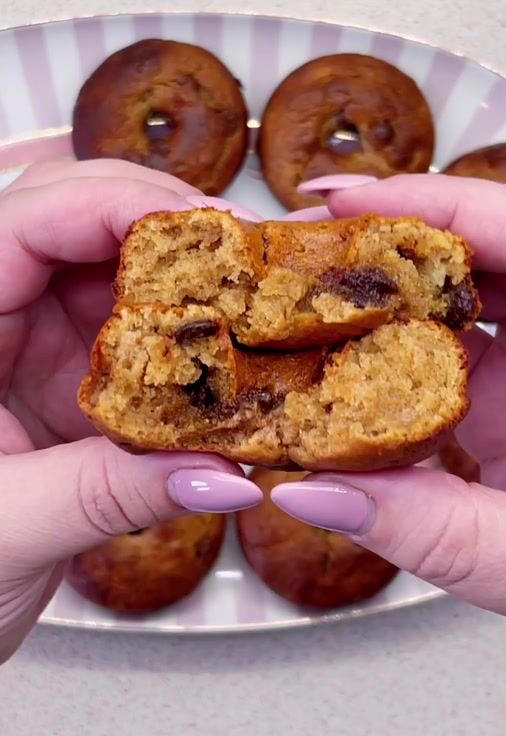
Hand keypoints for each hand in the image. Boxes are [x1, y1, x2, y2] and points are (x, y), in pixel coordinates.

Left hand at [0, 160, 261, 664]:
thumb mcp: (7, 530)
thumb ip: (112, 493)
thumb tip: (224, 473)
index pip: (30, 219)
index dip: (118, 205)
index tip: (204, 233)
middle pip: (78, 216)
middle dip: (163, 224)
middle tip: (243, 255)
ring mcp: (31, 339)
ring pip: (113, 265)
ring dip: (183, 274)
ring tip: (251, 294)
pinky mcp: (66, 372)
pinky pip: (132, 325)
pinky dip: (182, 328)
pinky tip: (228, 344)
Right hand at [274, 173, 505, 648]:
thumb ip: (435, 533)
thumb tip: (312, 493)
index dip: (446, 204)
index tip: (360, 202)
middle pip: (492, 246)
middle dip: (401, 230)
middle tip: (314, 232)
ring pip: (466, 290)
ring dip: (390, 281)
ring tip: (314, 277)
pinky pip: (449, 345)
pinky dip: (392, 339)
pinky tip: (343, 342)